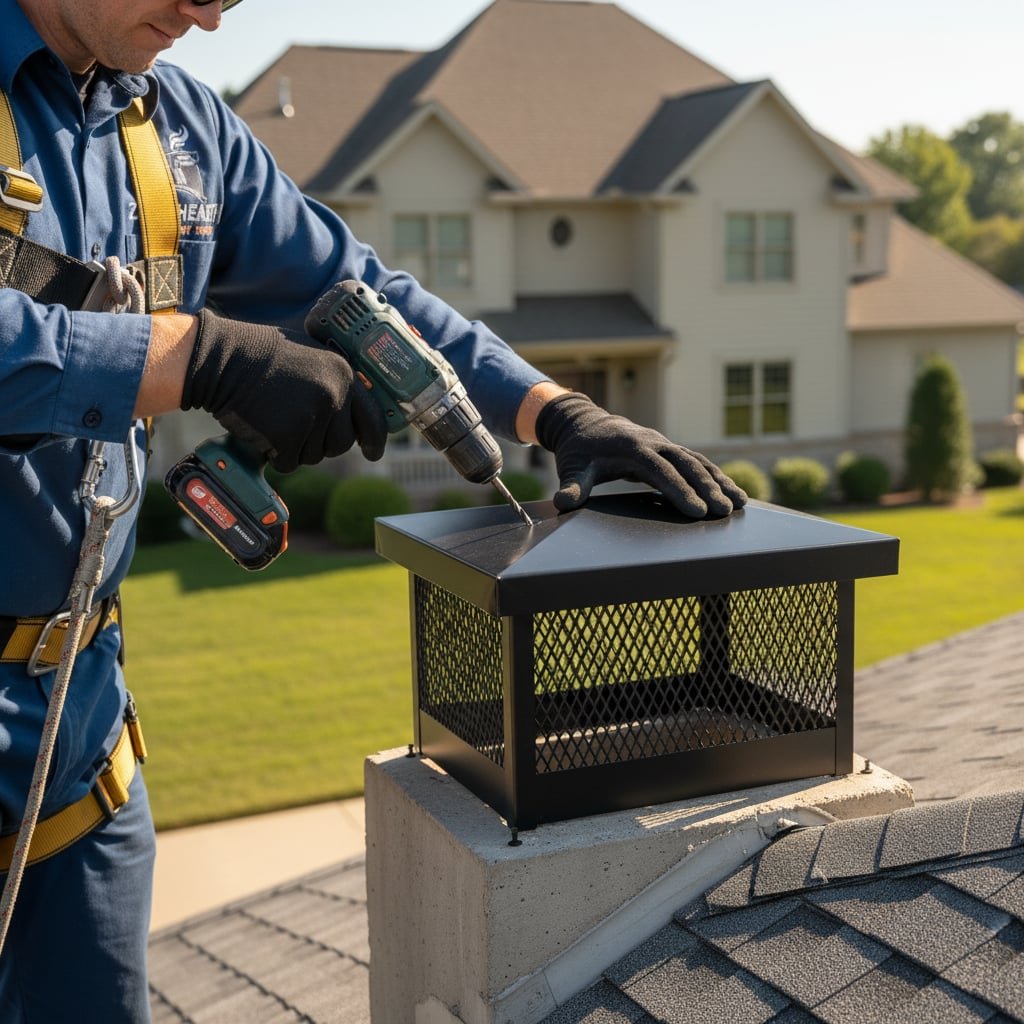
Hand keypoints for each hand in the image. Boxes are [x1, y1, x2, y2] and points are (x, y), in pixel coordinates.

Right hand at [180, 309, 386, 472]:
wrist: (223, 358)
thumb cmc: (262, 355)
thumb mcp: (311, 356)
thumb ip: (335, 382)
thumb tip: (352, 413)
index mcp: (343, 375)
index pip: (372, 418)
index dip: (374, 440)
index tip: (373, 453)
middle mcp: (333, 396)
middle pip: (342, 444)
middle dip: (323, 444)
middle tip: (298, 430)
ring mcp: (311, 417)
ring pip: (315, 455)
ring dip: (296, 448)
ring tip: (276, 420)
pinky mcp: (287, 436)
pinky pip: (290, 462)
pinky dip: (276, 455)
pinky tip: (264, 431)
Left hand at [535, 393, 746, 517]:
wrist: (585, 424)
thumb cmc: (580, 451)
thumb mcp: (573, 468)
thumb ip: (573, 486)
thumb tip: (563, 503)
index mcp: (633, 447)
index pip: (660, 471)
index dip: (679, 490)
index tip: (696, 511)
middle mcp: (654, 442)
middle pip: (686, 464)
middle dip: (707, 487)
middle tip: (724, 511)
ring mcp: (664, 444)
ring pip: (698, 461)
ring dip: (720, 481)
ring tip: (741, 503)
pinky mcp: (669, 450)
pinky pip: (697, 462)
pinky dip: (716, 476)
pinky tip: (733, 493)